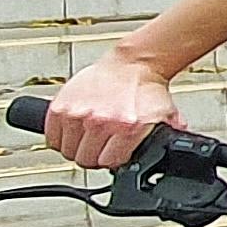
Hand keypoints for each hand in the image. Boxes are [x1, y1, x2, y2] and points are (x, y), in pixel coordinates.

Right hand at [41, 50, 178, 170]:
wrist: (132, 62)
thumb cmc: (145, 87)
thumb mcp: (164, 116)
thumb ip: (169, 136)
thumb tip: (174, 151)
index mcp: (127, 128)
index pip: (108, 163)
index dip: (112, 161)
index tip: (113, 156)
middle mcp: (100, 122)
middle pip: (86, 160)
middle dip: (94, 156)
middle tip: (99, 147)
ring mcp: (78, 114)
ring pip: (68, 151)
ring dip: (77, 147)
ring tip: (87, 139)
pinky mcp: (60, 106)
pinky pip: (52, 137)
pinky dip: (60, 138)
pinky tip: (73, 132)